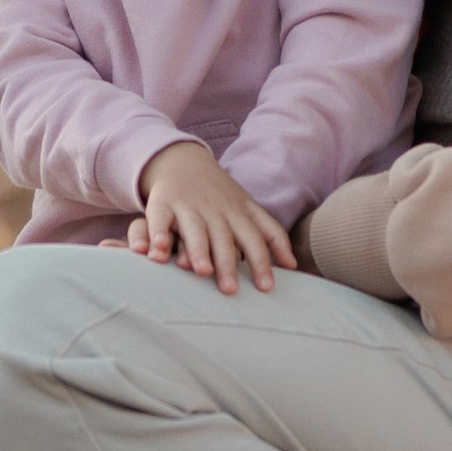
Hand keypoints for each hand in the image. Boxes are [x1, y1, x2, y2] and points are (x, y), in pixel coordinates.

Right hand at [128, 140, 295, 294]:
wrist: (184, 160)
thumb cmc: (222, 196)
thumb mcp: (249, 210)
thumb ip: (271, 235)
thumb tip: (293, 266)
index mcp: (238, 213)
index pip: (254, 239)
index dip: (261, 262)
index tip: (267, 288)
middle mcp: (215, 210)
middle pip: (223, 239)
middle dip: (227, 263)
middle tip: (231, 290)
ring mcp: (189, 206)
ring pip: (194, 230)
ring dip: (198, 250)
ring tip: (202, 271)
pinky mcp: (163, 203)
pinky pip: (159, 220)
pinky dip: (157, 235)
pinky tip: (158, 252)